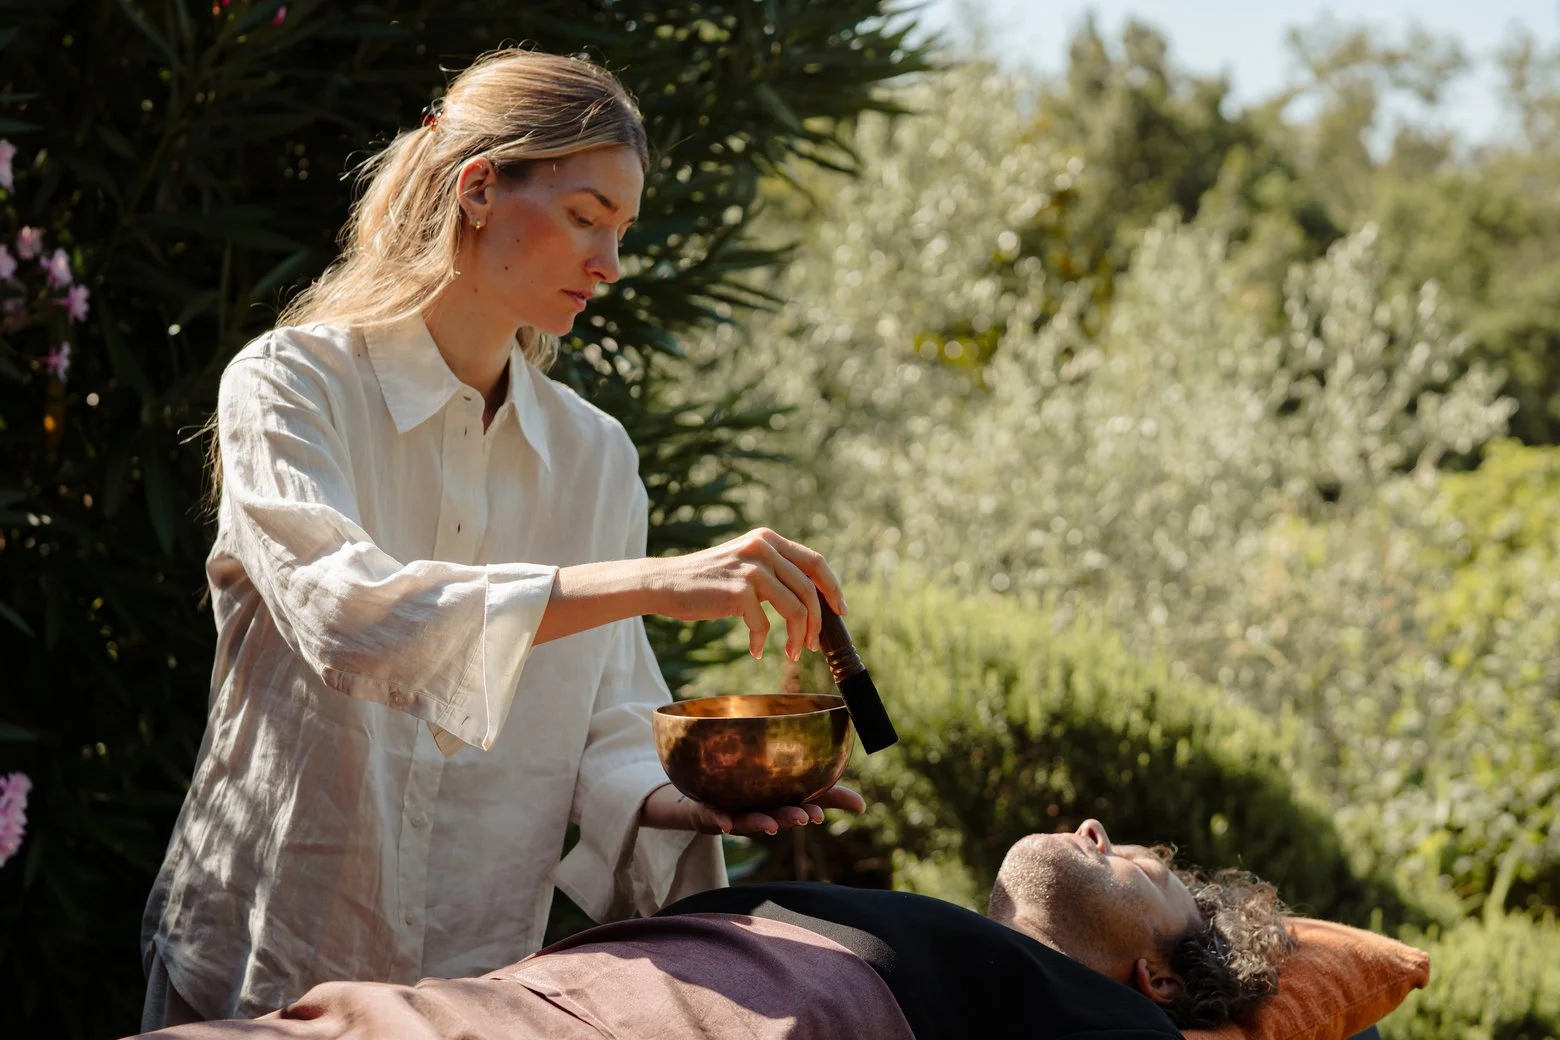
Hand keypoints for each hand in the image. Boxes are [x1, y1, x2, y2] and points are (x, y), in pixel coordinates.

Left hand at [639, 783, 865, 836]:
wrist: (694, 794)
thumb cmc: (749, 790)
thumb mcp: (786, 785)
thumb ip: (823, 792)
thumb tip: (862, 807)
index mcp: (774, 804)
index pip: (796, 808)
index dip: (810, 812)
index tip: (821, 816)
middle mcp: (753, 812)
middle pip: (773, 816)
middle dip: (788, 818)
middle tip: (804, 818)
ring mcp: (728, 812)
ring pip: (745, 821)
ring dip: (759, 824)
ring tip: (772, 826)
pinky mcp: (702, 812)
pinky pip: (708, 816)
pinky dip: (717, 820)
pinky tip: (724, 822)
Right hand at [647, 528, 845, 660]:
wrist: (666, 583)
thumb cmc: (707, 581)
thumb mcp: (744, 565)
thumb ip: (773, 572)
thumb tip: (811, 600)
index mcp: (768, 539)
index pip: (816, 562)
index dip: (833, 588)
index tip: (841, 611)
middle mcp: (762, 547)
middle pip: (810, 589)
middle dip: (817, 622)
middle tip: (812, 645)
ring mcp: (751, 567)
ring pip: (795, 608)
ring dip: (797, 637)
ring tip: (792, 653)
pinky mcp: (738, 589)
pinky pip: (764, 624)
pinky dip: (763, 641)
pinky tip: (756, 650)